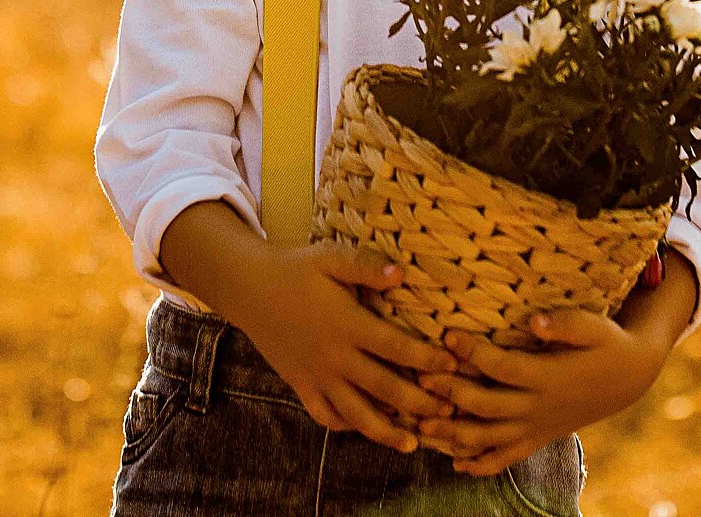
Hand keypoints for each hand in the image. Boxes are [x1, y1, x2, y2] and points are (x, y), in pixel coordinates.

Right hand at [234, 242, 460, 453]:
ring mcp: (316, 376)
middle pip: (384, 388)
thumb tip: (403, 274)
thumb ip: (366, 266)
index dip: (427, 359)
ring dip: (386, 431)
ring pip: (355, 413)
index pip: (395, 347)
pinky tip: (367, 428)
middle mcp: (334, 356)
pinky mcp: (301, 385)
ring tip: (413, 443)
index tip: (453, 365)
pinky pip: (326, 416)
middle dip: (419, 402)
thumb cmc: (296, 269)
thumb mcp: (330, 258)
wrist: (248, 288)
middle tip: (450, 412)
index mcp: (347, 324)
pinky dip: (347, 426)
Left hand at [411, 306, 667, 475]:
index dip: (473, 352)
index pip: (502, 367)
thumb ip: (565, 323)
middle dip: (450, 392)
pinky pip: (506, 459)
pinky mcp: (538, 438)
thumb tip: (532, 322)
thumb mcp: (594, 326)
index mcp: (548, 377)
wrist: (628, 377)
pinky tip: (455, 463)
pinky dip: (480, 465)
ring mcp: (536, 427)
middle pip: (485, 406)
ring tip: (419, 424)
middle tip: (420, 376)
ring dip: (453, 434)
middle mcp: (538, 408)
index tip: (447, 334)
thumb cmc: (607, 342)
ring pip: (489, 439)